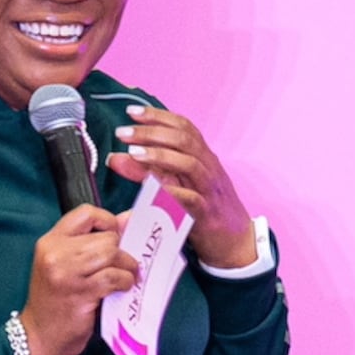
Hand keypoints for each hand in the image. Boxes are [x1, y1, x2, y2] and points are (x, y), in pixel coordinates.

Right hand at [20, 204, 134, 354]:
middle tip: (124, 265)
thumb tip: (130, 219)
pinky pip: (114, 277)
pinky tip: (122, 288)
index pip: (86, 213)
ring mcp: (65, 272)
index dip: (108, 221)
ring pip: (112, 254)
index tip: (117, 237)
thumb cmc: (57, 300)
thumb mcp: (66, 265)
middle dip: (122, 251)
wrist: (40, 335)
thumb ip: (93, 241)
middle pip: (106, 236)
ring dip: (127, 266)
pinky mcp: (80, 292)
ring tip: (126, 277)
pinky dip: (125, 281)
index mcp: (50, 241)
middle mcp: (54, 253)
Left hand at [112, 106, 258, 268]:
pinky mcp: (207, 214)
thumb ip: (152, 171)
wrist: (235, 242)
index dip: (158, 116)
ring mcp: (210, 190)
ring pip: (189, 164)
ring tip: (133, 153)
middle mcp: (209, 168)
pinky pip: (190, 198)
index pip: (184, 127)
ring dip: (159, 156)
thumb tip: (118, 157)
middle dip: (151, 132)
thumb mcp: (181, 184)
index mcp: (204, 157)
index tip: (132, 112)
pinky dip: (171, 191)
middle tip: (123, 134)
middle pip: (184, 140)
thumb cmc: (205, 210)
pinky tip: (150, 187)